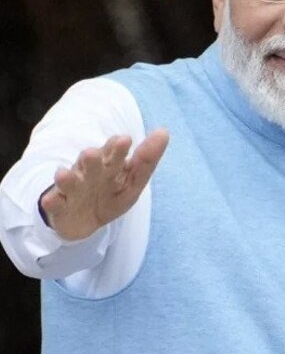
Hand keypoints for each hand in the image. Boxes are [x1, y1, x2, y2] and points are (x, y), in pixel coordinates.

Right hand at [40, 129, 169, 240]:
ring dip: (68, 177)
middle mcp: (88, 173)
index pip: (114, 153)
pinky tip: (52, 199)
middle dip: (92, 159)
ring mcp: (72, 189)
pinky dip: (53, 201)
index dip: (118, 148)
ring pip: (70, 181)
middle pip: (90, 164)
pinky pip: (54, 203)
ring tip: (64, 174)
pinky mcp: (58, 205)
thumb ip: (146, 160)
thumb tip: (164, 132)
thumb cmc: (111, 195)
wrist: (84, 221)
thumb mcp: (133, 182)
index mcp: (108, 165)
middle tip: (93, 154)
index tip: (125, 140)